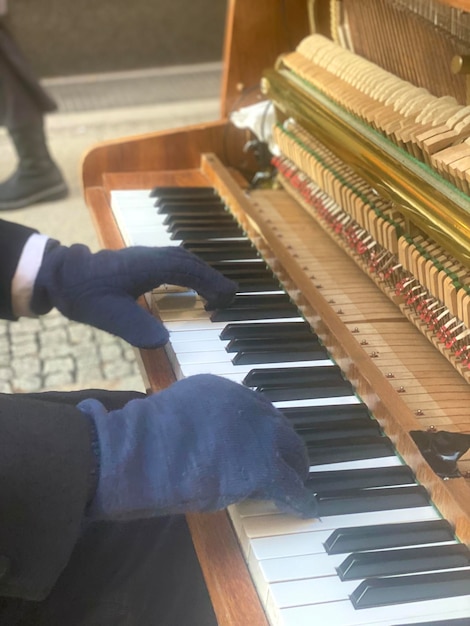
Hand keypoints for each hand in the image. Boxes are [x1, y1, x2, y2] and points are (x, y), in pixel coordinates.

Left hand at [32, 243, 236, 347]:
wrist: (64, 277)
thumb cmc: (86, 294)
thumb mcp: (110, 316)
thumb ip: (137, 329)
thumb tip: (165, 341)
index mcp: (149, 266)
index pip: (189, 270)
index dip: (211, 283)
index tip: (228, 298)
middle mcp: (152, 256)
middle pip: (191, 261)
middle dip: (212, 277)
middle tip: (229, 297)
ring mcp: (147, 256)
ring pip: (183, 259)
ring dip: (202, 273)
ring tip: (214, 293)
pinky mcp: (141, 261)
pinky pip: (173, 263)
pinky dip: (189, 273)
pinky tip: (189, 285)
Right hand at [77, 374, 316, 519]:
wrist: (145, 451)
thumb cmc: (144, 440)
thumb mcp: (172, 414)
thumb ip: (193, 418)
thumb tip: (197, 434)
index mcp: (222, 389)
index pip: (254, 407)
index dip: (261, 428)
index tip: (264, 440)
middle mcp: (246, 404)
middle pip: (279, 425)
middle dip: (285, 444)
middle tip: (289, 459)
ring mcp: (258, 433)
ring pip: (292, 451)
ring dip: (296, 467)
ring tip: (300, 480)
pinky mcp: (263, 466)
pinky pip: (291, 485)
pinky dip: (300, 498)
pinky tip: (306, 507)